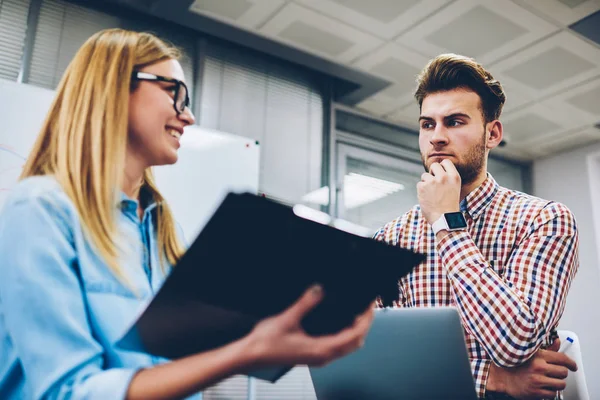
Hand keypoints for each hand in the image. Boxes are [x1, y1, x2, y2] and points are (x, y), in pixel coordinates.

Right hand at [245, 285, 374, 367]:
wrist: (251, 355)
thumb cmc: (266, 341)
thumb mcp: (288, 318)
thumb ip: (306, 302)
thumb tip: (320, 288)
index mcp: (321, 350)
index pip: (354, 335)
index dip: (366, 320)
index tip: (370, 304)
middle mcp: (323, 356)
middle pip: (355, 342)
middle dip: (364, 324)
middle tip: (366, 305)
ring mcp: (318, 357)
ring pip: (347, 345)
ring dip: (355, 329)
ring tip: (356, 310)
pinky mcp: (312, 354)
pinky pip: (337, 345)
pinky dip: (344, 333)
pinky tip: (340, 321)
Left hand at [417, 159, 460, 224]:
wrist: (444, 219)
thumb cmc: (449, 206)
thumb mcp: (454, 189)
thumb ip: (447, 178)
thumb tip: (437, 170)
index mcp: (454, 177)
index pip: (446, 162)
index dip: (441, 167)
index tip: (440, 173)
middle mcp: (444, 177)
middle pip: (434, 165)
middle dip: (432, 172)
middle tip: (433, 183)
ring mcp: (432, 181)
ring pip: (425, 175)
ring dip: (426, 183)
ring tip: (431, 194)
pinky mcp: (422, 187)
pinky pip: (419, 184)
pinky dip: (421, 191)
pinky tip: (427, 198)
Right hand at [486, 339, 577, 399]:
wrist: (501, 376)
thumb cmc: (515, 364)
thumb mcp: (530, 353)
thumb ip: (547, 349)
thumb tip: (558, 342)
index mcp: (538, 356)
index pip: (562, 358)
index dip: (571, 363)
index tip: (573, 366)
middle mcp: (538, 367)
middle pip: (563, 372)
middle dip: (561, 373)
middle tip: (555, 373)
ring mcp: (537, 380)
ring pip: (561, 384)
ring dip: (557, 383)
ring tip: (549, 380)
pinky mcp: (535, 392)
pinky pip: (553, 394)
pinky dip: (550, 392)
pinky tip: (543, 387)